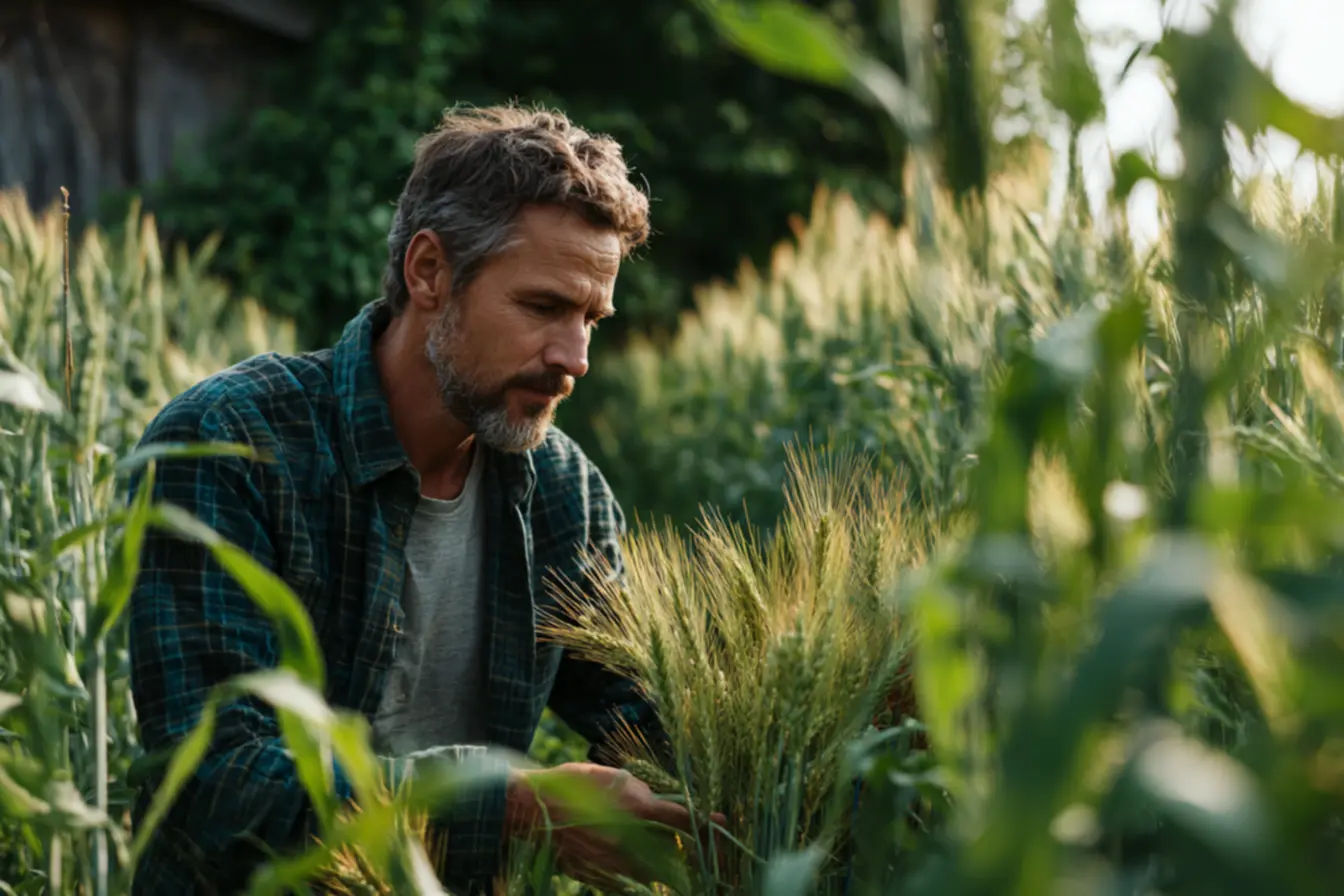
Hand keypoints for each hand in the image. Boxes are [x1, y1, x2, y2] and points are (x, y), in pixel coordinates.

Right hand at [504, 762, 723, 887]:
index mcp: (636, 809)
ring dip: (661, 863)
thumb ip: (641, 794)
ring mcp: (613, 863)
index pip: (682, 820)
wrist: (530, 810)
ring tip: (658, 852)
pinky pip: (627, 882)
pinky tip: (630, 862)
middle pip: (673, 852)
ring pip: (652, 870)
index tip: (723, 824)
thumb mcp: (611, 777)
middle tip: (699, 848)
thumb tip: (660, 805)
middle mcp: (629, 840)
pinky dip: (635, 874)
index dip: (706, 823)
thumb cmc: (571, 784)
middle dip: (688, 851)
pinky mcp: (597, 878)